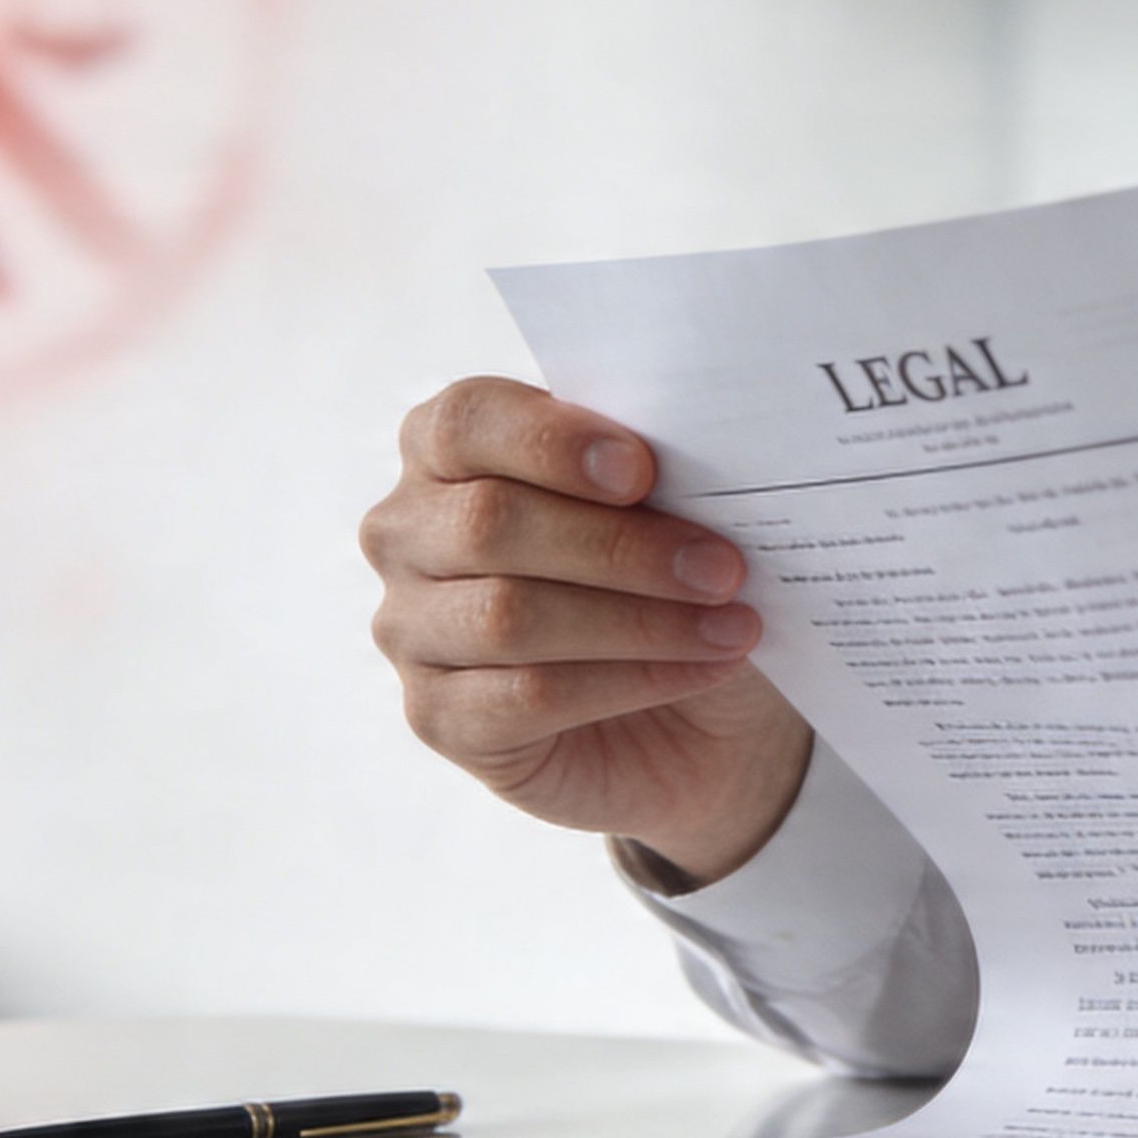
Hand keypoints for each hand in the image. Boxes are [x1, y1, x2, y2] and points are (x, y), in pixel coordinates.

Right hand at [364, 377, 810, 884]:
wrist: (689, 713)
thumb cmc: (666, 579)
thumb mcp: (669, 510)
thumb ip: (651, 474)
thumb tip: (694, 455)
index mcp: (445, 450)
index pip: (465, 420)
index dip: (551, 440)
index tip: (642, 469)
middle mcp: (406, 534)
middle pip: (490, 523)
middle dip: (619, 545)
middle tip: (723, 567)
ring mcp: (409, 630)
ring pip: (509, 616)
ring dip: (639, 620)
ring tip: (732, 624)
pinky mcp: (437, 717)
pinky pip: (528, 698)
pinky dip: (631, 681)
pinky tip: (703, 669)